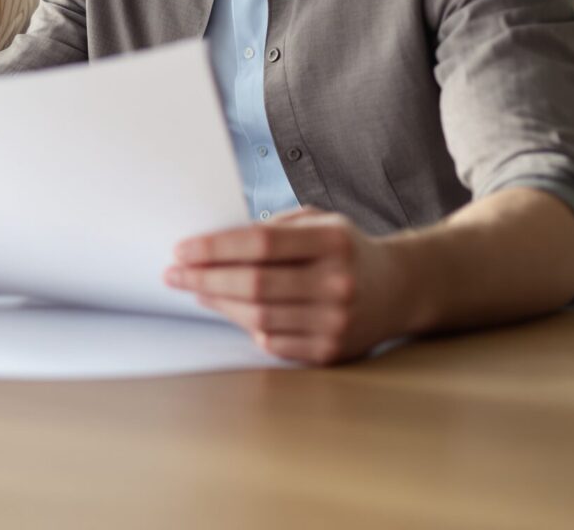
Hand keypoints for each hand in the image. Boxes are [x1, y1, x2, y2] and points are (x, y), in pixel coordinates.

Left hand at [164, 207, 409, 365]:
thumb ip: (272, 228)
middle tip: (173, 273)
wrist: (400, 289)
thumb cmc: (345, 250)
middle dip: (204, 278)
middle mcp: (338, 282)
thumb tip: (212, 245)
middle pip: (254, 283)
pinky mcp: (331, 352)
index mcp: (333, 242)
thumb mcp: (319, 222)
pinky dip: (245, 325)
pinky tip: (230, 309)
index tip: (181, 249)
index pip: (261, 242)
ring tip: (195, 289)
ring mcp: (336, 321)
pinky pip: (273, 341)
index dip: (215, 248)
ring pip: (258, 316)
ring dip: (217, 303)